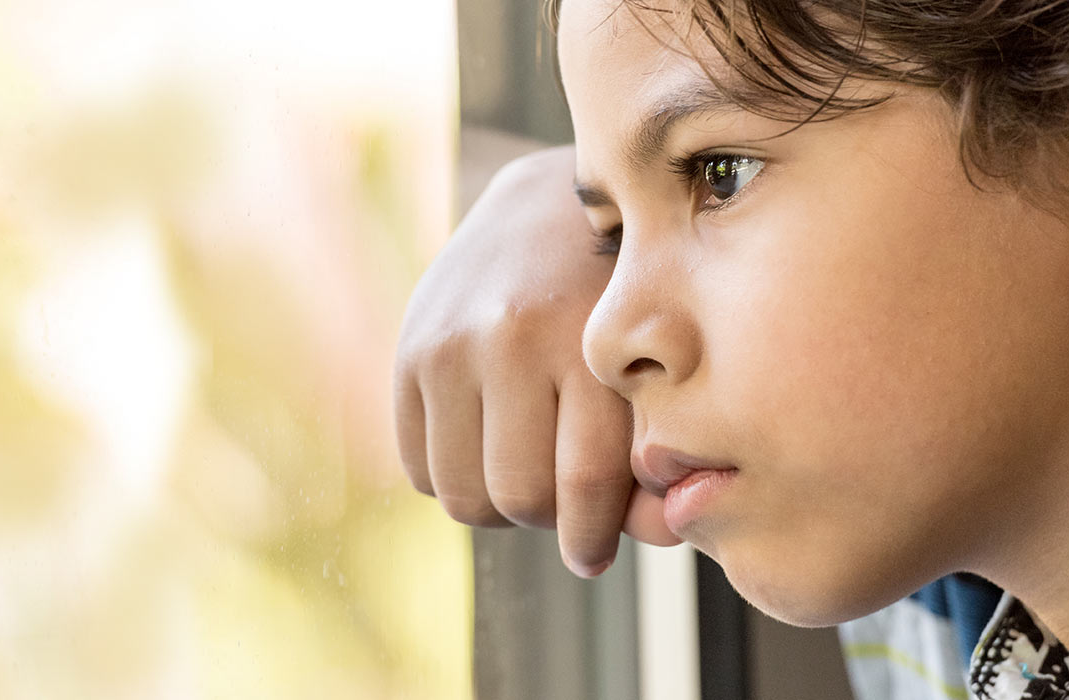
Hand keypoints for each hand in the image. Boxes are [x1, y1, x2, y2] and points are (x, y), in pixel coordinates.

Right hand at [394, 145, 678, 578]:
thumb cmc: (624, 307)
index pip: (586, 482)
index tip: (591, 554)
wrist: (550, 207)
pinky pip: (420, 468)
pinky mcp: (410, 350)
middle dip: (548, 517)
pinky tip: (486, 447)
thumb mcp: (655, 365)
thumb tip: (657, 533)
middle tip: (562, 500)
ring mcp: (451, 341)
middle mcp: (512, 336)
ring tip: (525, 473)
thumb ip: (658, 454)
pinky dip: (454, 476)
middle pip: (520, 497)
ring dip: (497, 505)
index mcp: (588, 340)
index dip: (591, 537)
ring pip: (463, 494)